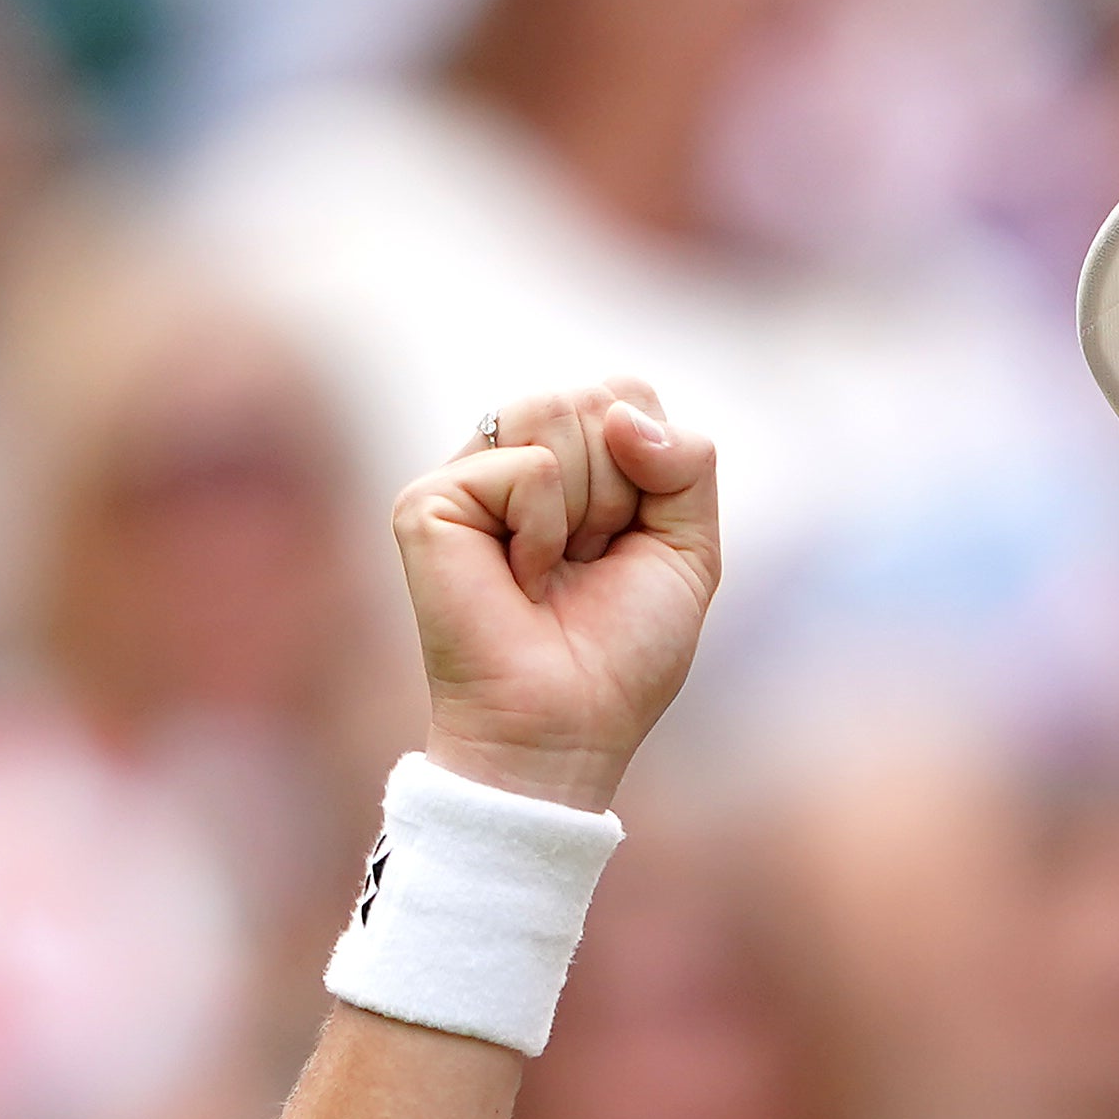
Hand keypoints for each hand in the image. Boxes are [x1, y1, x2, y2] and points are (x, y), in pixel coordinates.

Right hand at [393, 385, 717, 812]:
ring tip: (552, 569)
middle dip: (623, 491)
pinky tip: (518, 578)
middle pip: (599, 398)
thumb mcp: (689, 549)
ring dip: (589, 509)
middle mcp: (510, 454)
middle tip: (588, 562)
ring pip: (560, 414)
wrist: (567, 726)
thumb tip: (622, 414)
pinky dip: (545, 531)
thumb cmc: (620, 653)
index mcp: (567, 458)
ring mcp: (467, 474)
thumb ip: (687, 462)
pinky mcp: (429, 501)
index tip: (626, 543)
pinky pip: (530, 468)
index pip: (627, 392)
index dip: (654, 466)